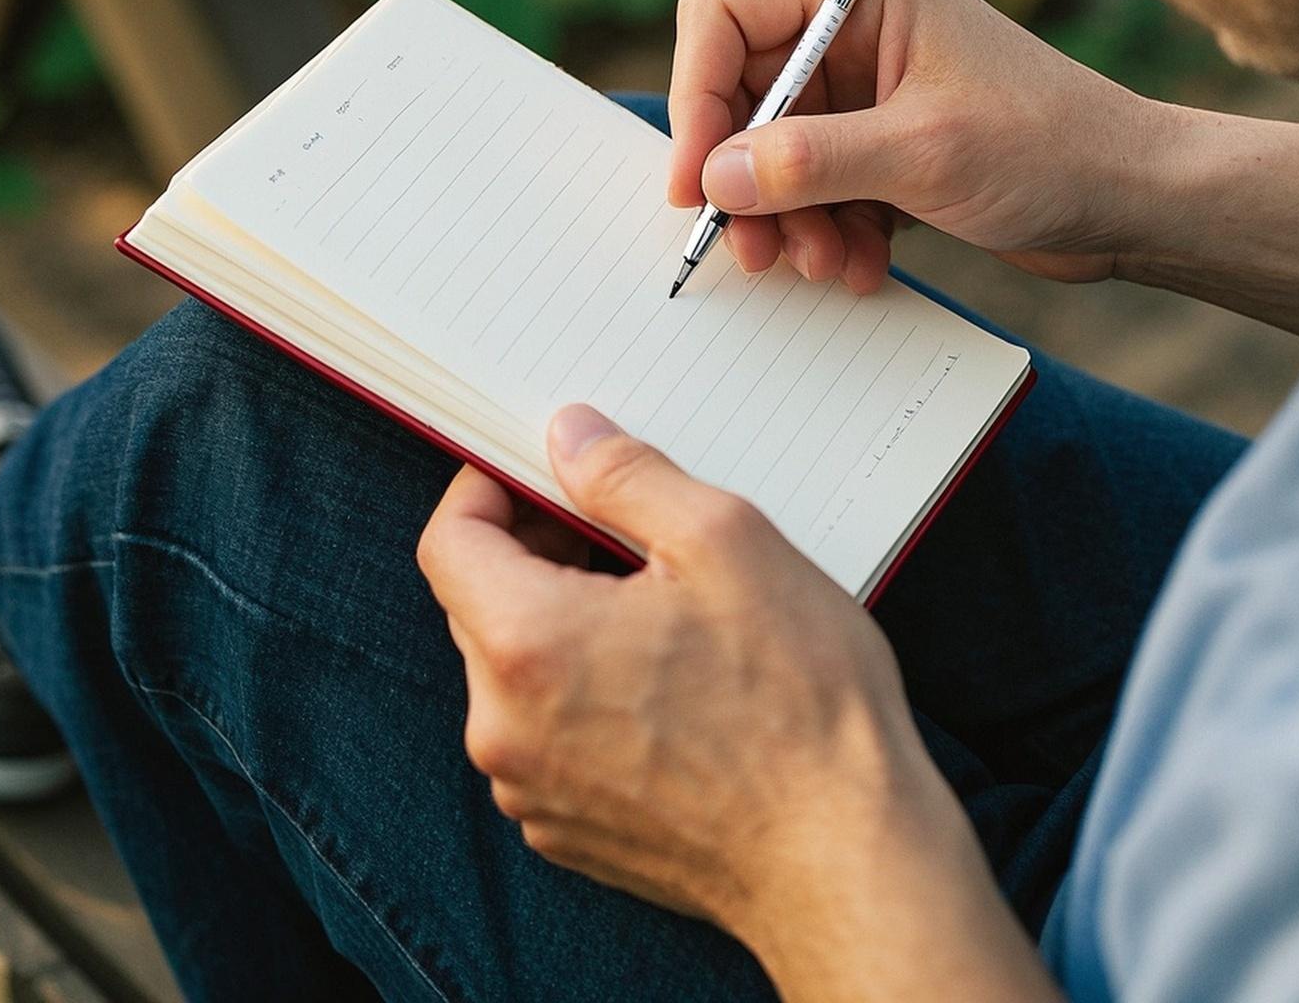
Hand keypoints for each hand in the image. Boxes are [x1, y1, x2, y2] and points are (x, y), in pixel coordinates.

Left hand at [416, 405, 955, 947]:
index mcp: (526, 646)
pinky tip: (665, 681)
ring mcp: (532, 791)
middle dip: (534, 550)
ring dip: (561, 622)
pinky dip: (582, 691)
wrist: (847, 861)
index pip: (450, 541)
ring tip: (658, 608)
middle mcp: (504, 729)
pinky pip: (545, 733)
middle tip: (618, 529)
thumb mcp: (723, 541)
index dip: (487, 490)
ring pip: (514, 670)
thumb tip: (567, 436)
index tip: (537, 471)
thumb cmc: (799, 704)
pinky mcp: (568, 830)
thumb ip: (624, 476)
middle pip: (478, 603)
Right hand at [669, 0, 1170, 290]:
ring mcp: (867, 93)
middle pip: (741, 94)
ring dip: (786, 218)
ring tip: (822, 264)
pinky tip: (860, 267)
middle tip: (750, 247)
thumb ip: (809, 162)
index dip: (695, 95)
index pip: (726, 14)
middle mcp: (854, 34)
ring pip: (773, 153)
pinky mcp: (881, 148)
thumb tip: (712, 178)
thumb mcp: (922, 153)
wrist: (1136, 201)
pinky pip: (815, 188)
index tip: (693, 179)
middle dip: (742, 177)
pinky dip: (824, 231)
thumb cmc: (1053, 149)